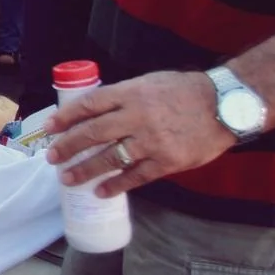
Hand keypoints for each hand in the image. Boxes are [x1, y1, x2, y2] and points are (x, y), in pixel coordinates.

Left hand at [44, 71, 235, 196]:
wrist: (226, 105)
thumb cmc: (185, 91)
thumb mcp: (148, 83)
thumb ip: (123, 97)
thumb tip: (93, 112)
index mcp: (131, 94)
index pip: (89, 105)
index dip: (65, 117)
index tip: (48, 128)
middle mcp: (137, 117)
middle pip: (93, 133)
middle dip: (68, 147)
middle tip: (52, 157)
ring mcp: (152, 141)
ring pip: (110, 158)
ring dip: (86, 170)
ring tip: (68, 178)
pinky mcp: (168, 161)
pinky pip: (136, 177)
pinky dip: (116, 185)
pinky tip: (101, 191)